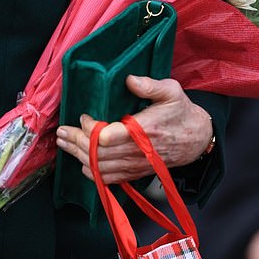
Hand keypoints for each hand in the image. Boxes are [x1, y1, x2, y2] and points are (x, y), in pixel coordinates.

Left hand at [55, 75, 213, 184]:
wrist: (197, 139)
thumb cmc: (182, 112)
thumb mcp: (171, 91)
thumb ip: (150, 85)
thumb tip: (129, 79)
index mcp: (145, 130)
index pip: (109, 137)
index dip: (91, 129)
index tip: (85, 117)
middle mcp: (139, 151)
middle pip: (99, 154)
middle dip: (76, 142)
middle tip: (61, 132)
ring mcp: (137, 164)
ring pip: (101, 167)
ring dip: (79, 157)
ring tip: (64, 144)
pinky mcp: (137, 172)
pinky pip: (111, 178)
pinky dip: (93, 173)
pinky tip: (82, 163)